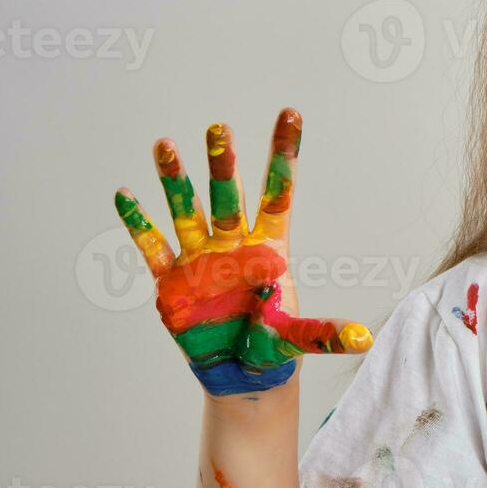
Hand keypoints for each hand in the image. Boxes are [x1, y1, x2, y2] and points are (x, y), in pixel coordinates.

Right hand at [113, 108, 372, 396]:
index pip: (278, 192)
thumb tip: (361, 338)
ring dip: (176, 182)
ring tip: (164, 145)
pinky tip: (125, 194)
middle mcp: (234, 245)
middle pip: (228, 198)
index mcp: (270, 248)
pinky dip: (139, 224)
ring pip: (188, 212)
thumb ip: (323, 334)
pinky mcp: (173, 282)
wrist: (239, 374)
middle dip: (223, 164)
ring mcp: (201, 259)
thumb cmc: (272, 347)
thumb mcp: (298, 340)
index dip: (284, 154)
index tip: (291, 113)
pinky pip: (154, 248)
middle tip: (219, 128)